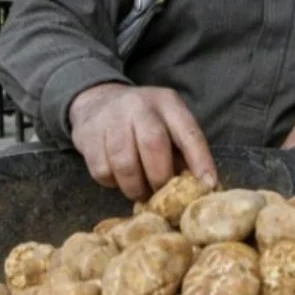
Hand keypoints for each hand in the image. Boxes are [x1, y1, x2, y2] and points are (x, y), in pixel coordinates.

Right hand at [68, 83, 216, 200]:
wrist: (96, 101)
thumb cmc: (142, 122)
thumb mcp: (168, 123)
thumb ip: (183, 151)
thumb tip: (201, 187)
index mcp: (167, 103)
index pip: (188, 132)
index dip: (200, 160)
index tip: (207, 185)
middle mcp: (139, 106)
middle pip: (153, 144)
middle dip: (159, 176)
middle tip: (160, 194)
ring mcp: (110, 118)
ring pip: (124, 162)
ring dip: (134, 186)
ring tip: (139, 191)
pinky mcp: (87, 135)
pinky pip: (101, 170)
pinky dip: (111, 182)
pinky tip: (117, 177)